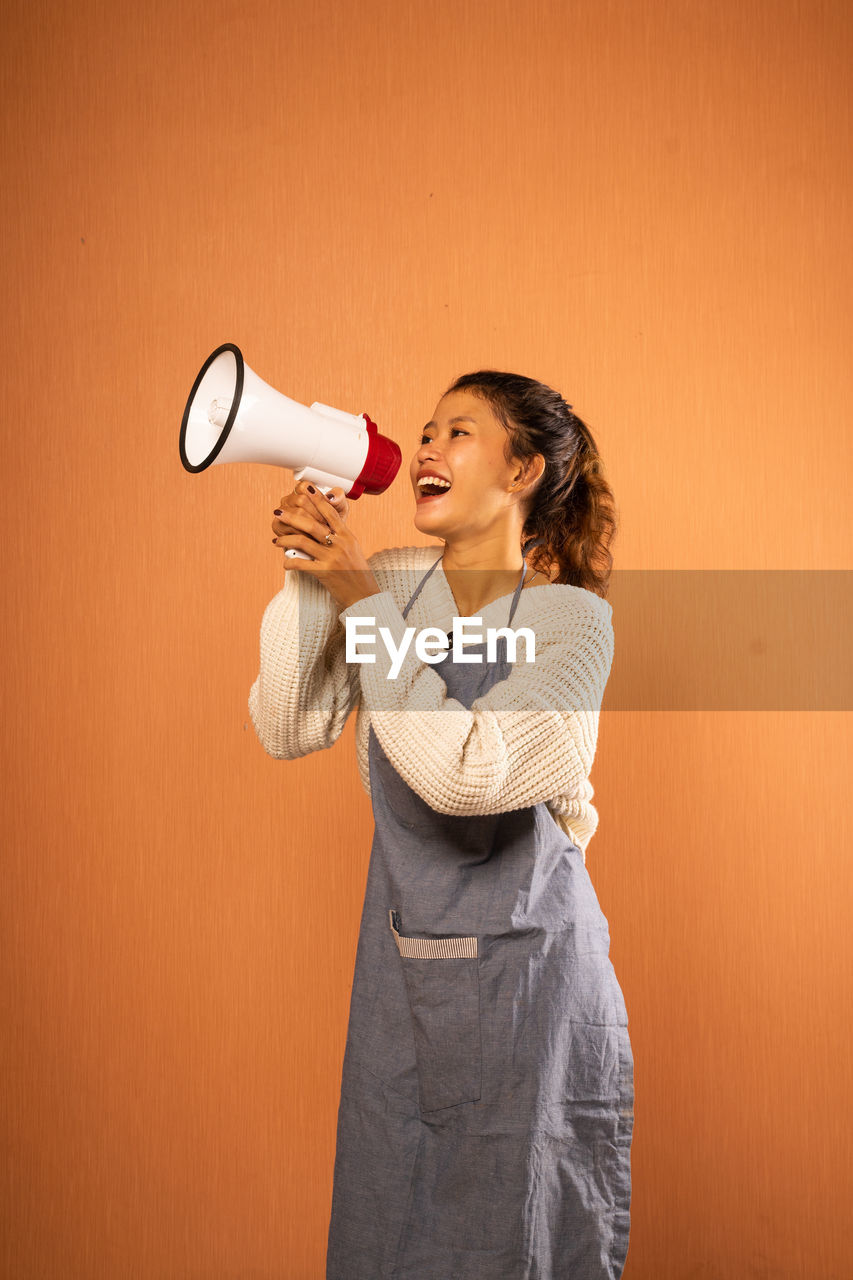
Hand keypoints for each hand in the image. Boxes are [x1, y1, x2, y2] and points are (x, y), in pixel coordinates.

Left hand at [271, 481, 380, 610]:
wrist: (364, 595)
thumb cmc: (357, 572)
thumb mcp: (353, 549)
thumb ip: (340, 536)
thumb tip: (325, 525)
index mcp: (348, 536)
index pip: (331, 512)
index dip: (318, 499)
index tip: (306, 488)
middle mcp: (340, 544)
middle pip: (312, 524)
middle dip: (292, 516)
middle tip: (278, 511)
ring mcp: (332, 558)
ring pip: (303, 541)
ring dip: (286, 539)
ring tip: (276, 539)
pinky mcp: (325, 573)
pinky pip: (301, 564)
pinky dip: (290, 562)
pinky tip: (285, 562)